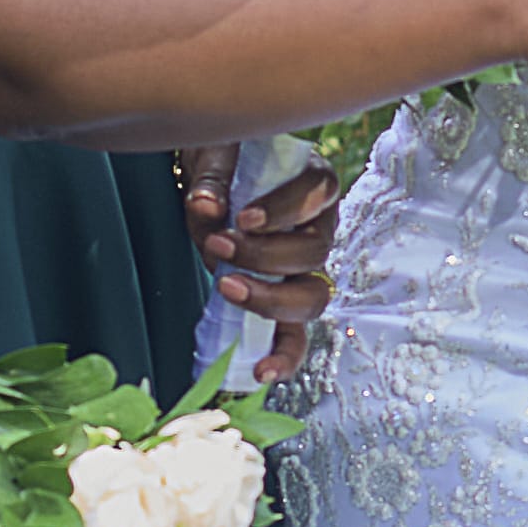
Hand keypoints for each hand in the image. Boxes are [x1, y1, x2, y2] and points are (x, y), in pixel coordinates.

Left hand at [184, 146, 341, 379]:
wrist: (218, 175)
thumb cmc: (226, 159)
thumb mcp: (216, 153)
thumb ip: (212, 178)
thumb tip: (206, 208)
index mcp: (314, 183)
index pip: (317, 193)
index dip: (283, 210)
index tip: (243, 218)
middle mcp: (321, 227)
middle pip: (314, 252)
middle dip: (266, 256)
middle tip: (221, 247)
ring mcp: (306, 268)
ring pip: (312, 295)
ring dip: (268, 298)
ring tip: (226, 287)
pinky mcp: (285, 298)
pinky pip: (296, 334)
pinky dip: (283, 355)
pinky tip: (262, 372)